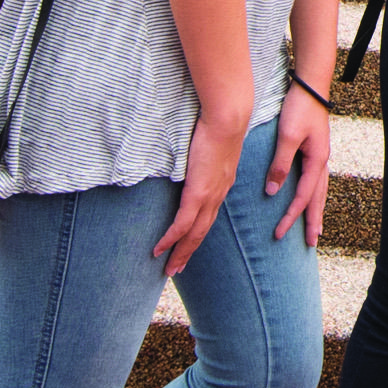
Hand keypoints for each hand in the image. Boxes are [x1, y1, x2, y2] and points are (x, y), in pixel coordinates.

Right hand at [155, 102, 251, 275]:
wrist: (227, 118)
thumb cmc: (217, 125)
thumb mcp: (211, 147)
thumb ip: (203, 158)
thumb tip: (193, 158)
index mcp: (222, 185)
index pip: (208, 217)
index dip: (197, 234)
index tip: (188, 247)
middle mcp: (218, 195)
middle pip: (202, 232)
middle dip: (188, 252)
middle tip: (176, 268)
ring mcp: (209, 195)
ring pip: (194, 233)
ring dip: (180, 252)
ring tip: (169, 269)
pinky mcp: (198, 192)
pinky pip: (182, 222)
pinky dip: (171, 238)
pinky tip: (160, 249)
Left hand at [263, 78, 332, 245]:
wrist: (310, 87)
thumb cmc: (299, 109)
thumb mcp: (287, 136)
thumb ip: (280, 164)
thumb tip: (273, 192)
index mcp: (317, 161)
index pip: (304, 197)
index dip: (292, 216)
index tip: (280, 233)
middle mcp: (322, 162)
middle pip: (318, 199)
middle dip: (313, 221)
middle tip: (312, 244)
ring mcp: (320, 157)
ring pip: (320, 191)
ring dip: (316, 211)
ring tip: (315, 229)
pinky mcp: (315, 151)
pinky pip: (315, 181)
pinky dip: (314, 196)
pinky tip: (311, 200)